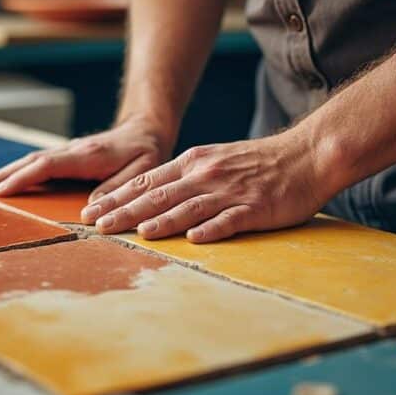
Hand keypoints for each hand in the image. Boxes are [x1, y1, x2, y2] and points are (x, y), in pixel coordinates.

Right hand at [0, 116, 174, 198]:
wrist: (146, 129)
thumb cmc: (146, 152)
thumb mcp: (142, 173)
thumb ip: (117, 190)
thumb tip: (89, 212)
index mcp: (88, 155)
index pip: (48, 165)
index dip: (24, 178)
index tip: (2, 190)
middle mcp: (74, 150)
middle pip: (32, 161)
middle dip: (5, 174)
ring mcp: (69, 151)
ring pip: (32, 160)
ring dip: (7, 172)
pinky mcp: (69, 155)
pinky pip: (40, 162)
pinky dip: (20, 170)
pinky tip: (7, 179)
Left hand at [80, 131, 331, 242]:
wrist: (305, 155)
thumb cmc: (256, 162)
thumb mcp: (213, 160)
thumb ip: (183, 177)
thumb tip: (148, 196)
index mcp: (192, 162)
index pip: (145, 181)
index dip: (116, 197)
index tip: (90, 211)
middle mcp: (205, 174)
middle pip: (159, 195)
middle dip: (126, 212)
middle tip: (98, 226)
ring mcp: (229, 191)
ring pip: (189, 207)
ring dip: (162, 221)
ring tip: (138, 233)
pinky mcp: (255, 207)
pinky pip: (230, 219)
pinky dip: (211, 229)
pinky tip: (194, 239)